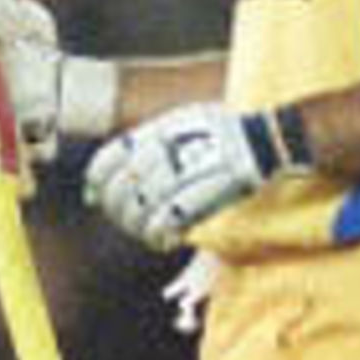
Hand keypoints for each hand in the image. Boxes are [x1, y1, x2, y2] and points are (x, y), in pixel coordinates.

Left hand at [84, 101, 310, 248]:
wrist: (267, 140)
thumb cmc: (225, 134)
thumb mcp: (184, 121)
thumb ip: (149, 142)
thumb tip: (115, 168)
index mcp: (161, 128)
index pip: (112, 155)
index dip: (96, 179)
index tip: (92, 195)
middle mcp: (171, 147)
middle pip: (124, 186)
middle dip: (117, 208)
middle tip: (123, 219)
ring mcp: (188, 170)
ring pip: (143, 207)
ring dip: (138, 226)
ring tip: (145, 232)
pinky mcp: (207, 192)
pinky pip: (169, 220)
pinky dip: (160, 233)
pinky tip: (162, 239)